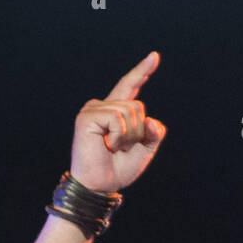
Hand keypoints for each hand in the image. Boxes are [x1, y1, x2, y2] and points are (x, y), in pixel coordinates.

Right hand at [70, 52, 167, 192]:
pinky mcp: (88, 116)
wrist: (100, 185)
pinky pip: (117, 118)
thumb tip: (152, 120)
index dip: (142, 72)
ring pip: (130, 111)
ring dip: (129, 136)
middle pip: (138, 106)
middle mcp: (103, 106)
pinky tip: (107, 145)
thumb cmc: (118, 169)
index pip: (130, 87)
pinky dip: (119, 136)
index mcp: (116, 112)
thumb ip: (153, 133)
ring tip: (113, 148)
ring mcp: (94, 109)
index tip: (155, 56)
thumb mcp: (144, 150)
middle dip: (138, 132)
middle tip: (121, 149)